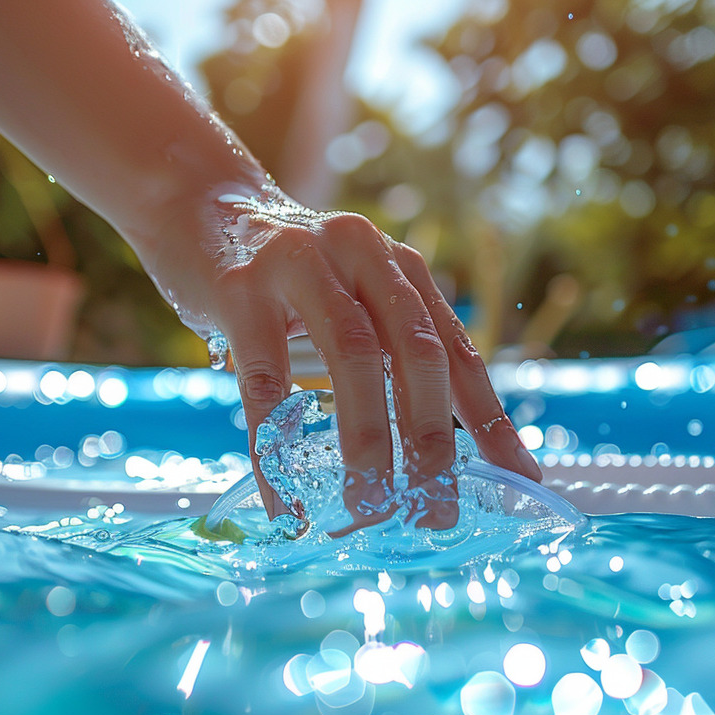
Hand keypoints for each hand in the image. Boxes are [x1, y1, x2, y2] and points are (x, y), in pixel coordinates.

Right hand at [138, 181, 542, 523]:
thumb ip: (391, 351)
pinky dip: (276, 448)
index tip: (519, 478)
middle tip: (436, 512)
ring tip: (369, 509)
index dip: (489, 417)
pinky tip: (282, 501)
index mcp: (398, 266)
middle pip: (415, 352)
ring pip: (352, 358)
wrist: (195, 202)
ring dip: (367, 443)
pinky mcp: (239, 287)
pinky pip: (263, 380)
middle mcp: (361, 255)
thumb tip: (439, 449)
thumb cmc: (284, 275)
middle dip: (433, 441)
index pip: (456, 348)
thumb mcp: (351, 297)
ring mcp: (300, 264)